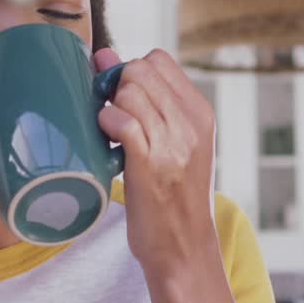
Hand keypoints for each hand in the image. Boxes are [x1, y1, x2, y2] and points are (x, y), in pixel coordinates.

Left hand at [93, 47, 218, 281]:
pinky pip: (121, 120)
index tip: (123, 100)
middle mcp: (190, 123)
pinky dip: (107, 125)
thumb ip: (146, 101)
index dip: (131, 71)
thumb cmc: (171, 196)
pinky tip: (109, 145)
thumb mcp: (174, 143)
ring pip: (128, 90)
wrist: (183, 247)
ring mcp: (173, 142)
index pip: (158, 59)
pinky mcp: (149, 163)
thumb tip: (103, 55)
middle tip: (115, 121)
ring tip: (114, 137)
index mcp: (200, 113)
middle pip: (140, 69)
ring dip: (110, 109)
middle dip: (117, 88)